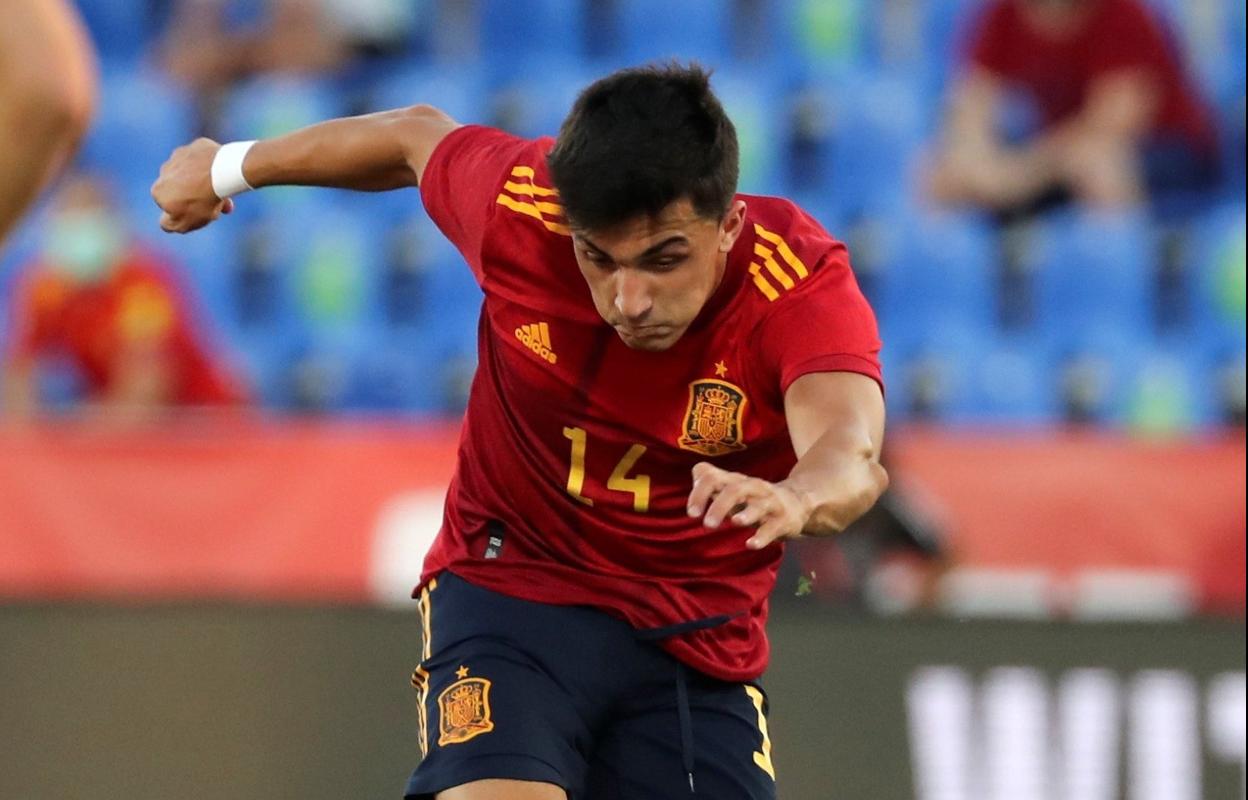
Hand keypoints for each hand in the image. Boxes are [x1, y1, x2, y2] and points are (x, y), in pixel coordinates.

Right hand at [151, 138, 233, 233]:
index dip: (188, 212)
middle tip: (219, 206)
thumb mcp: (184, 222)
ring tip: (223, 191)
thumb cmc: (202, 200)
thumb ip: (169, 225)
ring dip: (206, 183)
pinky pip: (205, 161)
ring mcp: (180, 156)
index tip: (203, 215)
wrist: (221, 173)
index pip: (172, 206)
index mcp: (158, 190)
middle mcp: (164, 171)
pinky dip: (212, 168)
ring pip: (194, 174)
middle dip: (199, 198)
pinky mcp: (197, 146)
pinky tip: (222, 174)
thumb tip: (164, 222)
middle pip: (183, 189)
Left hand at [686, 462, 812, 549]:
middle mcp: (753, 488)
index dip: (700, 493)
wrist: (797, 503)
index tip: (692, 513)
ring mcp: (770, 504)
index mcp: (736, 481)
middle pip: (735, 490)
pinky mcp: (783, 521)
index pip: (713, 477)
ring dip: (747, 514)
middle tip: (707, 525)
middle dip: (720, 505)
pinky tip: (751, 544)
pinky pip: (773, 528)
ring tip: (735, 522)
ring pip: (758, 506)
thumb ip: (712, 479)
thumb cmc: (754, 498)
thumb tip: (696, 473)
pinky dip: (762, 537)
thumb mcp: (733, 486)